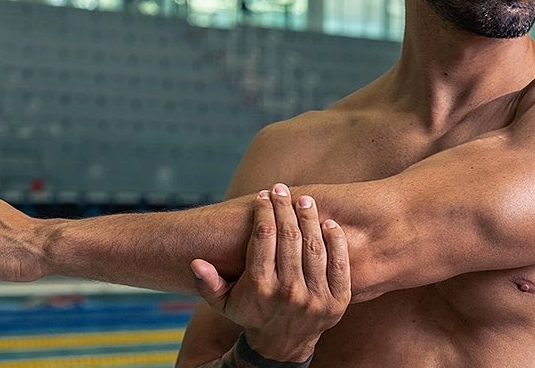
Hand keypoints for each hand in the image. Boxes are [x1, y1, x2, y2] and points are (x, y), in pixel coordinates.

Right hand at [191, 184, 350, 362]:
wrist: (283, 344)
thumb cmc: (252, 313)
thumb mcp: (225, 303)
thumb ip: (208, 283)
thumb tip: (195, 262)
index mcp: (260, 287)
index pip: (264, 238)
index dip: (264, 212)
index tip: (263, 196)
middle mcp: (288, 292)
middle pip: (289, 238)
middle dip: (285, 208)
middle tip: (283, 189)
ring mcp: (315, 298)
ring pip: (314, 247)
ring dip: (310, 219)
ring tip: (305, 200)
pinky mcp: (337, 301)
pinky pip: (339, 264)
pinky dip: (335, 242)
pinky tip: (328, 224)